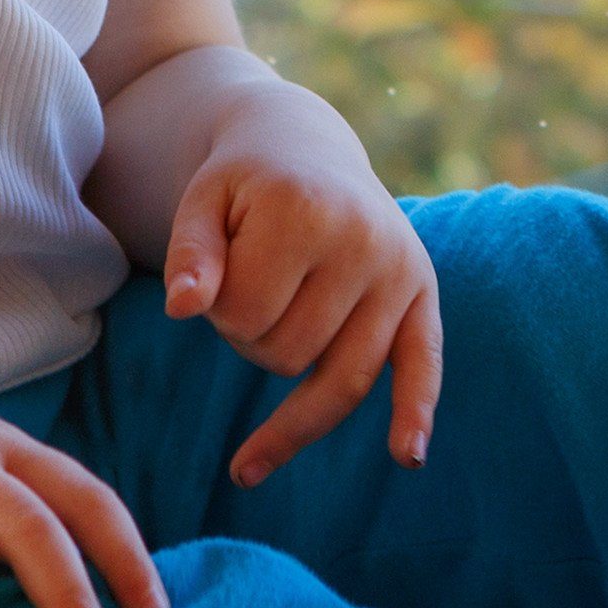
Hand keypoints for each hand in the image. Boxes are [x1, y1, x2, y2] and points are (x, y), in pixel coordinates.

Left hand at [161, 92, 441, 488]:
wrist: (307, 151)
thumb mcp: (202, 202)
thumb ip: (189, 254)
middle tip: (253, 279)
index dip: (215, 308)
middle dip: (252, 335)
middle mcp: (366, 241)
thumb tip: (184, 308)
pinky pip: (423, 365)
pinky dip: (415, 412)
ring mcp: (401, 270)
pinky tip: (407, 456)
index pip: (242, 315)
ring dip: (292, 361)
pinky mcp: (424, 293)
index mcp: (307, 211)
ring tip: (283, 310)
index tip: (219, 265)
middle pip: (287, 354)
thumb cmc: (245, 187)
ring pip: (337, 378)